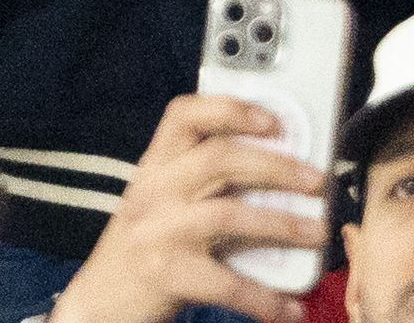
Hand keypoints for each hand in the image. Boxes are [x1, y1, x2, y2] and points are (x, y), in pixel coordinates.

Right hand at [50, 95, 323, 322]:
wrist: (97, 306)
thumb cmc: (143, 248)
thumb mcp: (163, 201)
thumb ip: (204, 180)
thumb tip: (278, 166)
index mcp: (154, 164)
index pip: (185, 114)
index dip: (231, 109)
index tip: (274, 120)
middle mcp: (153, 190)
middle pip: (219, 158)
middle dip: (276, 166)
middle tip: (317, 180)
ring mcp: (157, 232)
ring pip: (230, 214)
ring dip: (282, 224)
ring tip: (317, 232)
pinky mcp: (165, 276)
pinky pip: (226, 283)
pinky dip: (263, 296)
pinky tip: (288, 306)